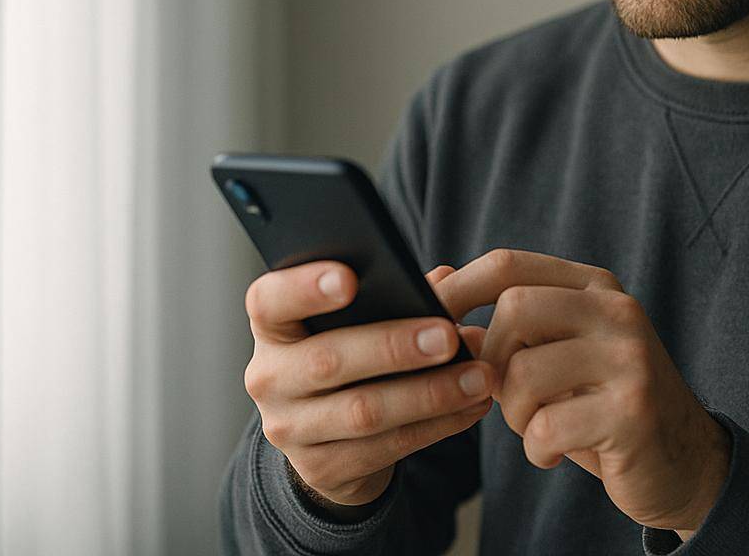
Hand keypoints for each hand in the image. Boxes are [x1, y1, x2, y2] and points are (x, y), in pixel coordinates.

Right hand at [241, 261, 497, 509]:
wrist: (328, 436)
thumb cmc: (352, 353)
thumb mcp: (359, 321)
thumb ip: (397, 294)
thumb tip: (445, 278)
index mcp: (274, 326)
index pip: (269, 300)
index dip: (305, 287)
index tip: (350, 279)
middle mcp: (269, 378)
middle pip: (327, 360)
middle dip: (393, 347)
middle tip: (448, 337)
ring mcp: (289, 429)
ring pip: (363, 411)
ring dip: (430, 394)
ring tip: (479, 377)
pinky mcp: (321, 469)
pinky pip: (387, 447)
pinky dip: (438, 425)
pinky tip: (472, 406)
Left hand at [434, 249, 730, 534]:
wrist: (684, 461)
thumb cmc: (604, 406)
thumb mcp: (557, 356)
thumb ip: (505, 326)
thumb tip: (436, 283)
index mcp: (596, 287)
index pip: (510, 265)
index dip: (457, 291)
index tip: (427, 322)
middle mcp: (618, 311)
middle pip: (514, 309)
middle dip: (490, 361)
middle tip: (501, 395)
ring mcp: (630, 358)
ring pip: (524, 373)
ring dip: (514, 415)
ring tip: (537, 427)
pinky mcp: (633, 411)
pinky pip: (546, 427)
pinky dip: (536, 449)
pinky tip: (556, 452)